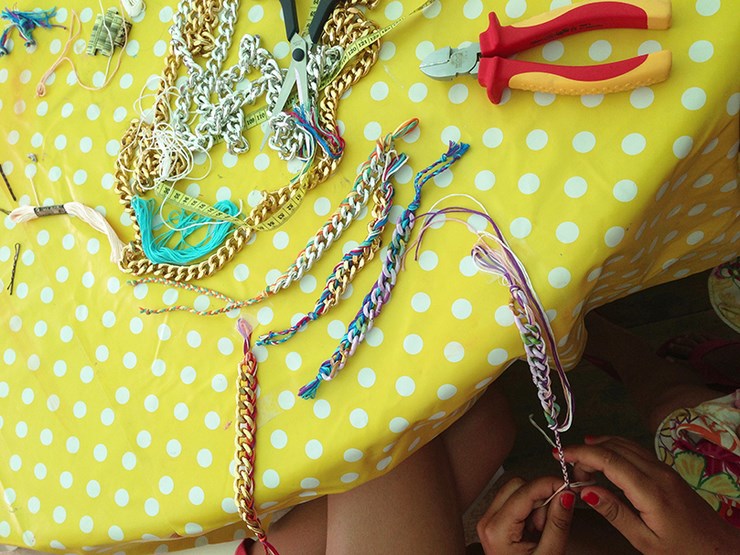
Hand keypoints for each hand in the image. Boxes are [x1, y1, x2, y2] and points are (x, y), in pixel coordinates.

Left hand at [477, 476, 574, 553]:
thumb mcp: (549, 554)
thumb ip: (558, 523)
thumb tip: (566, 494)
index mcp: (497, 529)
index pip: (524, 491)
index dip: (549, 485)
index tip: (569, 486)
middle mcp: (487, 521)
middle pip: (517, 485)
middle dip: (540, 497)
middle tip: (550, 521)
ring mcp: (488, 520)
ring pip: (515, 490)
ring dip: (535, 504)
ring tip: (541, 530)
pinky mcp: (494, 521)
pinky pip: (513, 501)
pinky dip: (529, 510)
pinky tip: (534, 530)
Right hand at [563, 436, 739, 553]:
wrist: (721, 549)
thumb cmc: (684, 550)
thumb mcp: (645, 540)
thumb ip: (614, 512)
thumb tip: (585, 491)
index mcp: (651, 490)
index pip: (608, 459)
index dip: (580, 453)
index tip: (559, 455)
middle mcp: (658, 473)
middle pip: (614, 447)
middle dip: (586, 451)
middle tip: (568, 468)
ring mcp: (663, 469)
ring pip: (624, 444)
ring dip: (599, 447)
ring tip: (581, 465)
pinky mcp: (666, 471)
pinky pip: (635, 450)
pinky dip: (613, 449)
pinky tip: (603, 457)